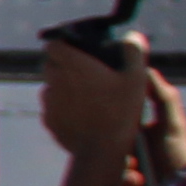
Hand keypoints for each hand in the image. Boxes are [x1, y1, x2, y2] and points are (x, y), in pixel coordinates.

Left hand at [42, 35, 168, 180]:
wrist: (102, 149)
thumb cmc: (121, 111)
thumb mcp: (136, 78)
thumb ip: (134, 52)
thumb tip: (133, 36)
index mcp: (72, 65)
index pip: (53, 45)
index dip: (63, 46)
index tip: (77, 51)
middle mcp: (54, 80)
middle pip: (50, 65)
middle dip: (64, 66)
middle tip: (86, 74)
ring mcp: (49, 101)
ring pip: (50, 87)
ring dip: (62, 87)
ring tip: (87, 96)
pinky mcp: (49, 120)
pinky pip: (52, 108)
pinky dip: (62, 108)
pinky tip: (82, 114)